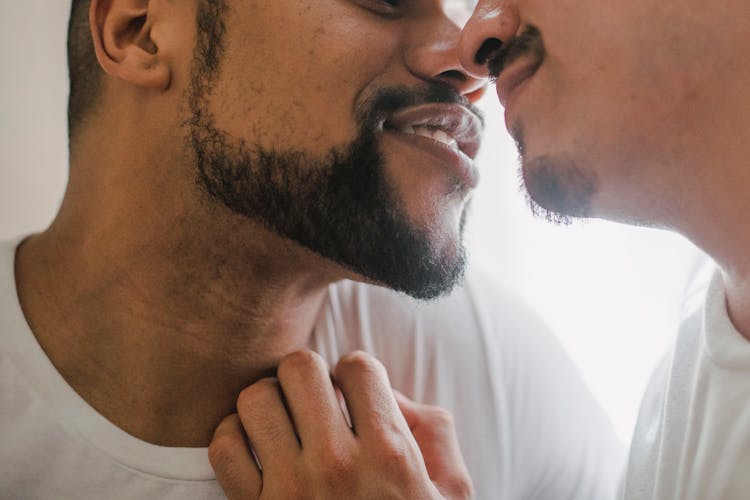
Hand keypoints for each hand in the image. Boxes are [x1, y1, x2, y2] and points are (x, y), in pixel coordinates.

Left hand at [209, 350, 472, 498]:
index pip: (357, 367)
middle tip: (315, 400)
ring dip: (269, 403)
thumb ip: (433, 431)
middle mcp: (337, 465)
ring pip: (255, 398)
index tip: (352, 394)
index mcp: (391, 455)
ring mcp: (290, 490)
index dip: (355, 373)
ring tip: (284, 424)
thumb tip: (388, 395)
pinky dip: (235, 439)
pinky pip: (224, 445)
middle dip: (308, 376)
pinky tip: (259, 452)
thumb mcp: (451, 492)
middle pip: (299, 368)